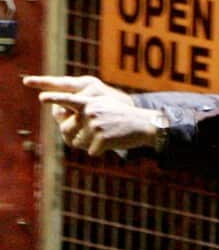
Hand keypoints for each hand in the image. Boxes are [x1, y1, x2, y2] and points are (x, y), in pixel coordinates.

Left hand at [23, 75, 157, 154]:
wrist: (146, 125)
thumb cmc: (123, 118)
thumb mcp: (104, 108)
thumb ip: (85, 113)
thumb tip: (66, 130)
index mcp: (89, 103)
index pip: (67, 100)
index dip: (54, 99)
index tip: (42, 97)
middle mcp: (89, 112)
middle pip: (66, 130)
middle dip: (73, 138)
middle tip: (88, 139)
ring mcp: (95, 125)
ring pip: (79, 143)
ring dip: (89, 145)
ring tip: (106, 137)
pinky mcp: (101, 139)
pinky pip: (91, 152)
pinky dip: (101, 151)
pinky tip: (114, 142)